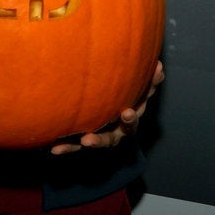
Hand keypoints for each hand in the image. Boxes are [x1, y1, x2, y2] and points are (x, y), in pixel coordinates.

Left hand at [50, 60, 164, 155]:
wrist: (103, 125)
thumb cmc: (120, 103)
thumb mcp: (134, 93)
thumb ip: (147, 82)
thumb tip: (160, 65)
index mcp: (130, 117)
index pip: (137, 113)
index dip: (134, 113)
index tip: (127, 112)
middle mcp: (118, 130)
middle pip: (123, 131)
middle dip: (119, 128)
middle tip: (116, 121)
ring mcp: (102, 137)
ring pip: (101, 141)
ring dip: (95, 141)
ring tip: (87, 140)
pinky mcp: (84, 143)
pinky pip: (75, 146)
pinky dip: (66, 147)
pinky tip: (54, 149)